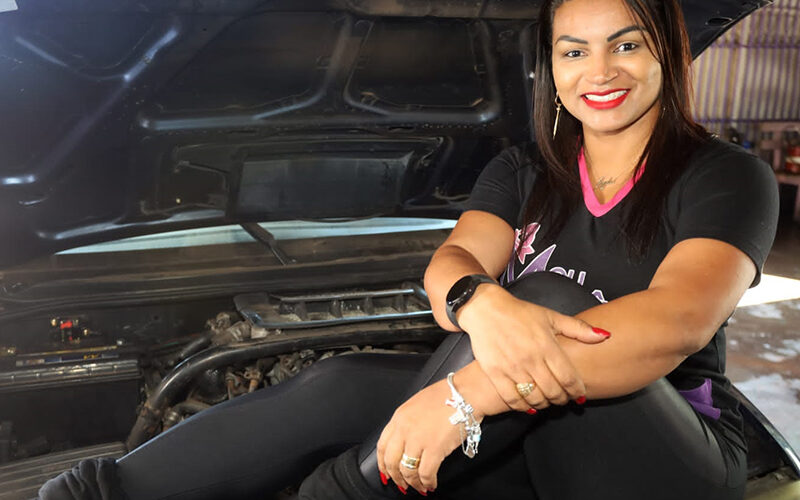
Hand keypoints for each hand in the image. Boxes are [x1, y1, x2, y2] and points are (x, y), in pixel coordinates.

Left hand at [376, 378, 474, 495]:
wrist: (466, 393)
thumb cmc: (448, 395)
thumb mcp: (417, 404)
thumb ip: (408, 421)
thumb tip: (407, 440)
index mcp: (399, 417)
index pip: (382, 445)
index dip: (382, 463)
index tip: (386, 471)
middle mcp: (405, 429)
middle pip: (391, 461)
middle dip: (395, 477)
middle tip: (401, 484)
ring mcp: (418, 439)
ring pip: (407, 470)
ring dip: (412, 483)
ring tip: (419, 487)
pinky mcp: (435, 448)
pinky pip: (426, 473)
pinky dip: (428, 483)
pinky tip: (431, 484)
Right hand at [459, 284, 609, 410]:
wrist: (485, 309)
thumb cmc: (519, 312)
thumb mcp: (550, 316)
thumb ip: (578, 329)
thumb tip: (604, 335)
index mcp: (547, 346)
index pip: (569, 378)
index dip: (577, 391)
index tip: (579, 395)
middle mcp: (531, 359)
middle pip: (554, 391)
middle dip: (562, 399)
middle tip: (564, 399)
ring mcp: (512, 368)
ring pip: (535, 397)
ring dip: (545, 403)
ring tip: (548, 401)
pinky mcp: (495, 373)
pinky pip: (512, 398)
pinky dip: (523, 406)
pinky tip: (529, 405)